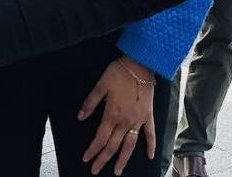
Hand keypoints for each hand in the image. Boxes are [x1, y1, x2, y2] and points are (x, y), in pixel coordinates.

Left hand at [78, 56, 156, 175]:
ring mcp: (138, 121)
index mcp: (112, 114)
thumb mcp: (100, 85)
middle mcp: (125, 122)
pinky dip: (150, 145)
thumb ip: (90, 103)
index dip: (92, 150)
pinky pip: (150, 134)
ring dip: (123, 160)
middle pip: (113, 145)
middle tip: (95, 171)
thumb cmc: (118, 73)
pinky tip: (150, 156)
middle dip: (103, 159)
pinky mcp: (148, 116)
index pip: (100, 138)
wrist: (140, 65)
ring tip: (117, 172)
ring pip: (130, 145)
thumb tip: (80, 117)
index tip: (86, 159)